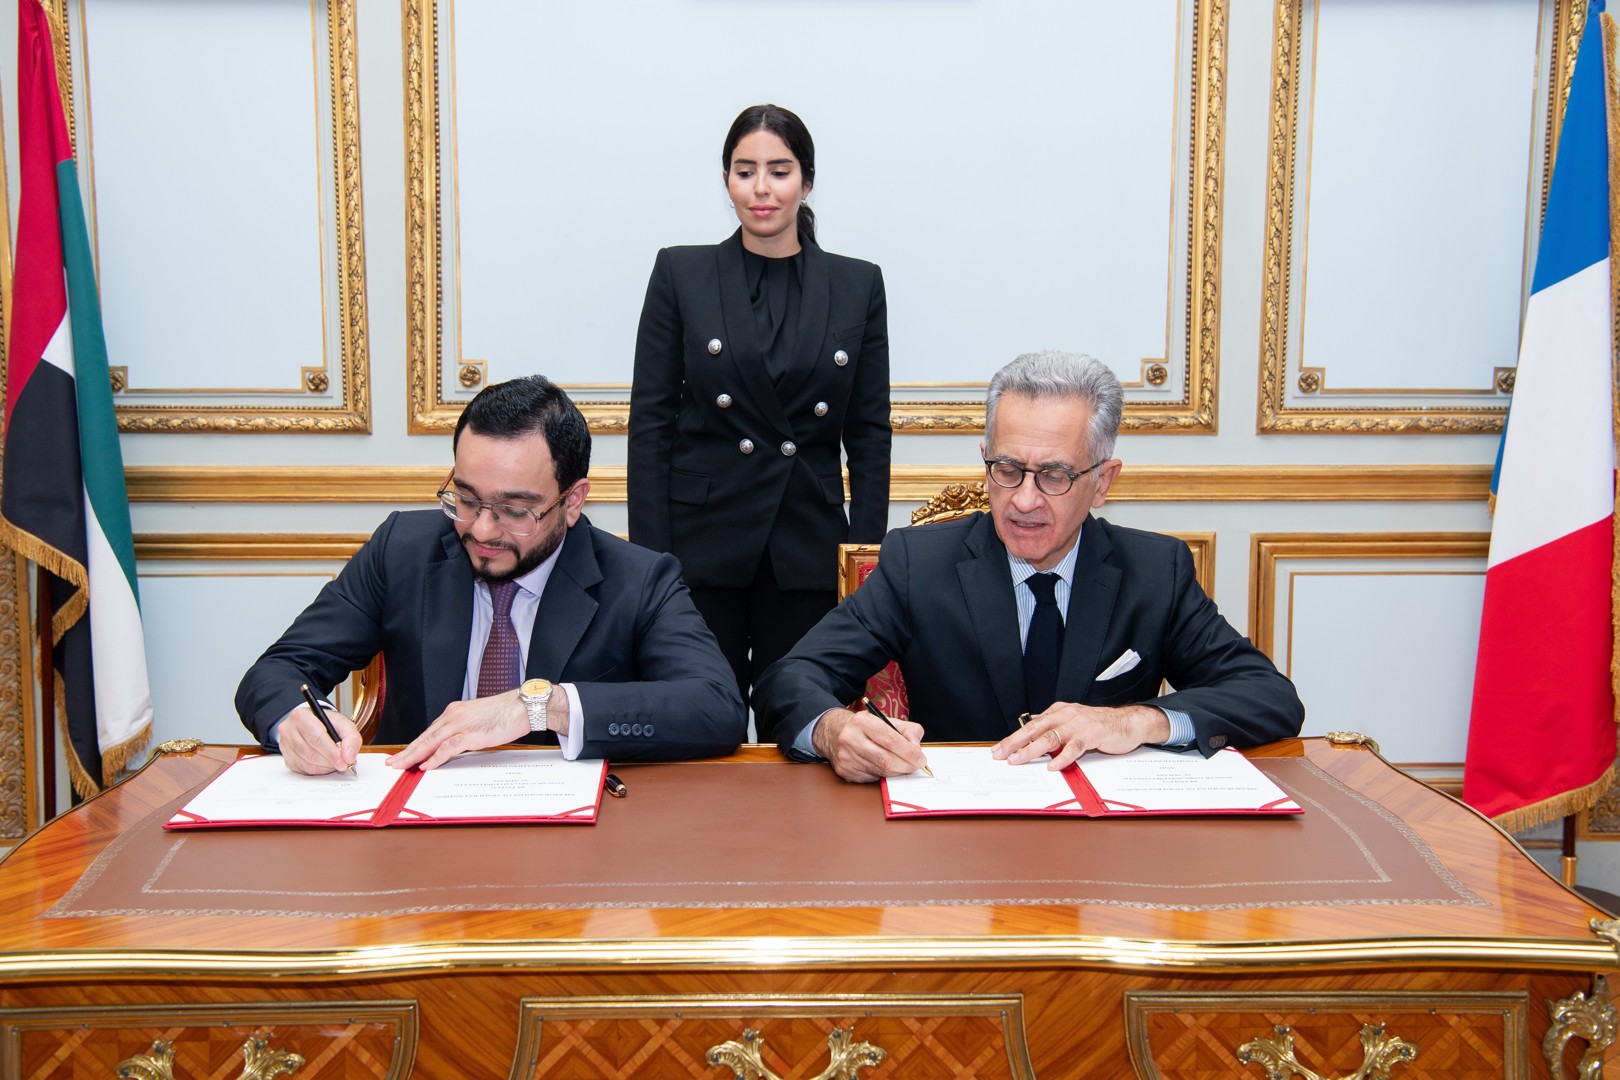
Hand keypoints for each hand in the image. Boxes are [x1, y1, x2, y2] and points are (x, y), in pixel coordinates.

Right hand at [279, 705, 360, 775]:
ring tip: (335, 762)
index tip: (343, 761)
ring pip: (306, 763)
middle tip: (342, 764)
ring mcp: (285, 744)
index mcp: (302, 716)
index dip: (331, 752)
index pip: (316, 738)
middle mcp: (289, 729)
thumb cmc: (328, 724)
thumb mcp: (344, 725)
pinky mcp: (287, 757)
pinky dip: (318, 770)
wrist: (315, 724)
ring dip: (325, 767)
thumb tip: (348, 756)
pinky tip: (325, 764)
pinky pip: (303, 769)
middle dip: (329, 761)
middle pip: (310, 752)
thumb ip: (351, 739)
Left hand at [386, 690, 529, 770]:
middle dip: (407, 751)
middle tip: (392, 762)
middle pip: (424, 737)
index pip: (429, 731)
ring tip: (401, 766)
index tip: (404, 754)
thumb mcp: (478, 720)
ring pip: (430, 742)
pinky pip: (446, 748)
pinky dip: (434, 758)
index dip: (415, 744)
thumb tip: (455, 746)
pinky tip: (426, 766)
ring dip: (414, 756)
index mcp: (454, 712)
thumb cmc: (505, 713)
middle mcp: (453, 716)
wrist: (522, 706)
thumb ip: (464, 730)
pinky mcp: (469, 734)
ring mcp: (460, 724)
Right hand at [812, 707, 927, 782]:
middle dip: (906, 766)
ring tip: (902, 766)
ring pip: (880, 771)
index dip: (909, 752)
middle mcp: (851, 739)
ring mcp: (846, 757)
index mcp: (863, 722)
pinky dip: (883, 775)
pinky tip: (884, 767)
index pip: (891, 740)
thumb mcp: (887, 720)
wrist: (834, 732)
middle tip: (916, 766)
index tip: (921, 759)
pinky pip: (871, 778)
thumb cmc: (866, 727)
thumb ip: (908, 731)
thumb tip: (917, 750)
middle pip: (886, 760)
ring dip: (896, 771)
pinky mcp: (845, 771)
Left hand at [992, 703, 1169, 770]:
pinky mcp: (1092, 735)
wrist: (1127, 722)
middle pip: (1035, 729)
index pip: (1030, 725)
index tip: (998, 750)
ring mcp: (1078, 724)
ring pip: (1050, 737)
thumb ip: (1053, 725)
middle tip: (1000, 754)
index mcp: (1058, 712)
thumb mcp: (1071, 721)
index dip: (1013, 738)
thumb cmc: (1098, 724)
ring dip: (1032, 750)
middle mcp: (1065, 715)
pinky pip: (1074, 747)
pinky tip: (1052, 765)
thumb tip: (1031, 728)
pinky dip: (1062, 757)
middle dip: (1015, 742)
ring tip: (1018, 760)